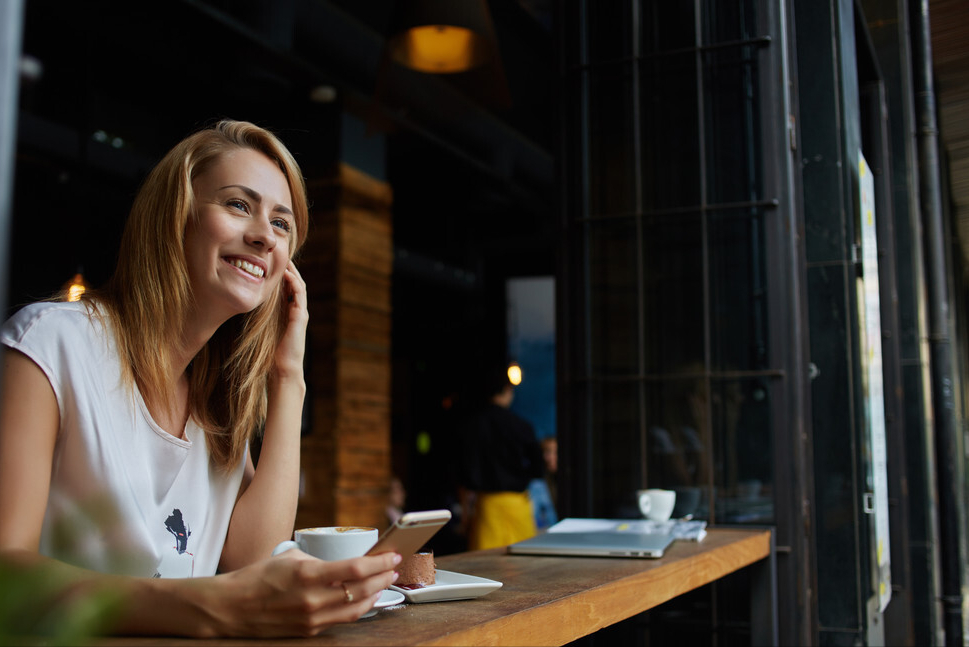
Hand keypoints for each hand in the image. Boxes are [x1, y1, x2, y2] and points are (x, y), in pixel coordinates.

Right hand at [208, 549, 400, 637]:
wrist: (232, 607)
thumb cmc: (259, 577)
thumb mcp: (291, 556)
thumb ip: (320, 560)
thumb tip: (346, 562)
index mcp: (308, 574)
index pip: (355, 568)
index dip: (379, 562)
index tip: (391, 555)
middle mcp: (313, 598)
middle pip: (362, 589)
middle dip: (383, 577)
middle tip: (393, 567)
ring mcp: (312, 618)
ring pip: (357, 609)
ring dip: (376, 594)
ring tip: (385, 582)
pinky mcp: (309, 631)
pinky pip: (342, 620)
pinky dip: (358, 608)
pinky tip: (365, 598)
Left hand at [274, 260, 307, 379]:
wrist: (283, 368)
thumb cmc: (273, 353)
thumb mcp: (266, 330)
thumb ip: (262, 318)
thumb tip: (248, 307)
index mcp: (289, 313)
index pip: (288, 289)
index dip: (283, 276)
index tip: (273, 263)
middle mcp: (297, 311)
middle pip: (296, 284)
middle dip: (290, 270)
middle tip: (281, 255)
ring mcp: (301, 313)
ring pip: (300, 286)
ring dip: (293, 272)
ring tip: (286, 260)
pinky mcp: (300, 317)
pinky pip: (299, 295)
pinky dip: (294, 283)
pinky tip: (287, 274)